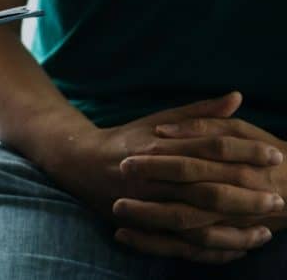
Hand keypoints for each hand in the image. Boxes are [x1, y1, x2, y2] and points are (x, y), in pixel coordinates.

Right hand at [43, 92, 278, 262]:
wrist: (81, 164)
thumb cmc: (128, 139)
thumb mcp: (160, 119)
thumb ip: (200, 113)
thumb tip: (237, 97)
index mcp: (159, 145)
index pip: (209, 147)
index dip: (245, 152)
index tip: (275, 156)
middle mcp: (152, 176)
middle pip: (206, 189)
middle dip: (245, 196)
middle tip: (278, 198)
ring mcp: (146, 205)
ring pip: (195, 222)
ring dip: (233, 229)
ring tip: (265, 232)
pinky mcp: (142, 226)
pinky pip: (181, 245)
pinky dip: (211, 250)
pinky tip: (237, 248)